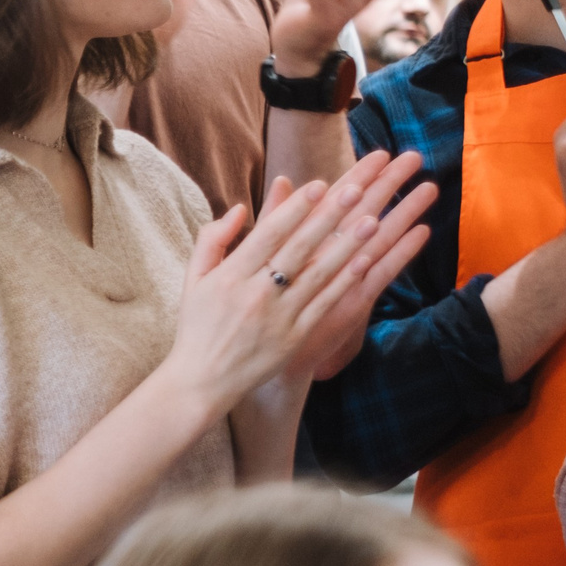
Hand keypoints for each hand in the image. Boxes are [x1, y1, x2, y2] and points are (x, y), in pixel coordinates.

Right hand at [163, 150, 431, 414]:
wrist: (202, 380)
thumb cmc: (197, 326)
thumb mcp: (192, 279)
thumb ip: (212, 239)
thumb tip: (240, 208)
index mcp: (229, 276)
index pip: (267, 234)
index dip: (295, 209)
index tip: (318, 185)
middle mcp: (255, 294)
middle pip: (298, 249)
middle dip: (328, 218)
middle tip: (357, 190)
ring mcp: (279, 317)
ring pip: (319, 275)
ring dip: (347, 247)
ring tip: (373, 221)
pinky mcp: (295, 336)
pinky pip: (325, 304)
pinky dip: (346, 282)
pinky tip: (364, 262)